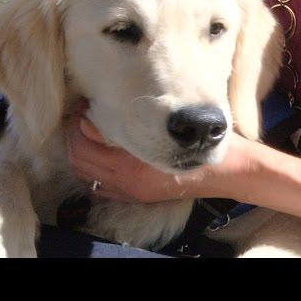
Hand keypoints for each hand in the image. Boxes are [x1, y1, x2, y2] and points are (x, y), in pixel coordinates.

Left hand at [65, 102, 256, 202]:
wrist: (226, 173)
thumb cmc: (202, 142)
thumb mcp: (170, 128)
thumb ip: (129, 126)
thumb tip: (90, 119)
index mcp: (132, 168)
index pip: (84, 147)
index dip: (78, 124)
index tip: (85, 104)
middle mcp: (127, 184)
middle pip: (80, 162)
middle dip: (74, 137)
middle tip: (81, 114)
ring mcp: (131, 193)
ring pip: (86, 174)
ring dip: (81, 151)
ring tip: (88, 130)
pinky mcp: (137, 196)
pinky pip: (100, 185)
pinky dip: (92, 167)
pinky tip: (101, 150)